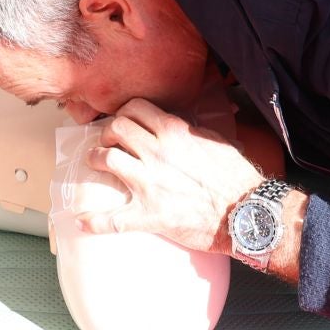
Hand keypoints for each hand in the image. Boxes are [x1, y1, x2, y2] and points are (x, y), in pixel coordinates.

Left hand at [77, 99, 262, 253]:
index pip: (135, 108)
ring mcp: (150, 183)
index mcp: (174, 132)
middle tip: (107, 142)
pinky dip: (95, 221)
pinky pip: (113, 219)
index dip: (123, 113)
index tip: (122, 122)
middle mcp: (158, 153)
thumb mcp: (214, 140)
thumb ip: (189, 130)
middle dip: (106, 133)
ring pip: (107, 160)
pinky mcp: (150, 214)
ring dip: (95, 160)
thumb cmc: (236, 177)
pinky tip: (83, 221)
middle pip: (115, 129)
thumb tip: (174, 125)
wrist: (246, 212)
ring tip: (94, 164)